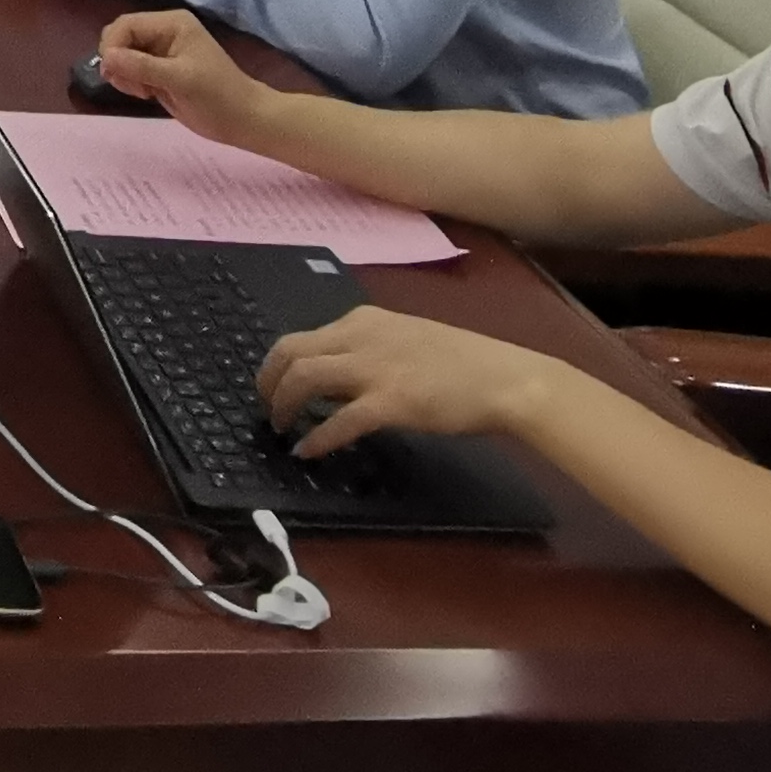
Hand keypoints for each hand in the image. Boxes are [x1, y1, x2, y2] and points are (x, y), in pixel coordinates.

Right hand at [95, 7, 278, 143]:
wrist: (242, 120)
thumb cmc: (217, 97)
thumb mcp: (180, 80)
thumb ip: (142, 67)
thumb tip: (106, 57)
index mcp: (171, 24)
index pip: (126, 24)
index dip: (112, 46)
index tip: (112, 74)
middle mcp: (163, 32)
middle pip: (120, 37)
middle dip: (118, 61)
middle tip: (134, 87)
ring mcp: (160, 51)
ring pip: (121, 54)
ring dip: (123, 74)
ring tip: (143, 92)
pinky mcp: (158, 70)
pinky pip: (130, 69)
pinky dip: (130, 82)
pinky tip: (147, 94)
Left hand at [256, 306, 555, 456]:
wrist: (503, 378)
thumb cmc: (461, 364)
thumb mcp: (403, 342)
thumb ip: (365, 355)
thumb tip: (330, 386)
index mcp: (364, 320)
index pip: (302, 337)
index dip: (279, 366)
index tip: (274, 387)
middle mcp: (362, 336)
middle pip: (290, 351)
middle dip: (268, 382)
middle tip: (267, 409)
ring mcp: (376, 368)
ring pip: (305, 377)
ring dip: (284, 405)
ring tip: (281, 429)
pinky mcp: (392, 401)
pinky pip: (340, 420)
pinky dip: (318, 437)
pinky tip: (308, 451)